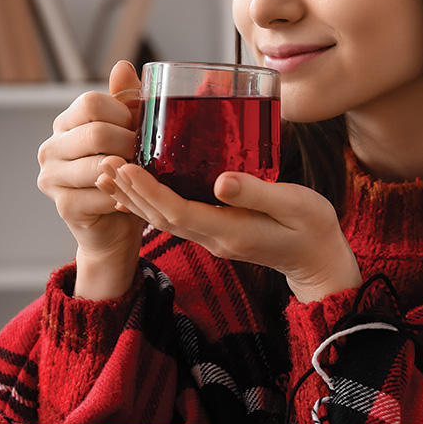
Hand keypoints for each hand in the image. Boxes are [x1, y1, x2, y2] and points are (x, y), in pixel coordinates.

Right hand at [37, 60, 143, 299]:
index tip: (141, 127)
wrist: (115, 227)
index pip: (92, 102)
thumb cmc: (124, 175)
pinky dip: (124, 196)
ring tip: (144, 175)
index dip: (124, 113)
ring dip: (128, 170)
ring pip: (99, 165)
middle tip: (147, 155)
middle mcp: (51, 148)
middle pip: (95, 132)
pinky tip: (134, 198)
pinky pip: (102, 195)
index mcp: (65, 124)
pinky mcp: (64, 206)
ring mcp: (52, 178)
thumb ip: (124, 101)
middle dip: (129, 143)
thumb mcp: (127, 133)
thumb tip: (123, 66)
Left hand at [103, 160, 360, 302]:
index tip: (125, 167)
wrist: (320, 260)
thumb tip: (221, 181)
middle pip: (160, 217)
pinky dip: (152, 201)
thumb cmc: (312, 228)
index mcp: (230, 231)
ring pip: (163, 219)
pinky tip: (137, 188)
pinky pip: (174, 217)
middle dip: (129, 192)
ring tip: (108, 174)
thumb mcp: (294, 205)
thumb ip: (258, 193)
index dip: (148, 191)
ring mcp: (213, 237)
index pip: (177, 212)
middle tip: (103, 163)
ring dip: (134, 198)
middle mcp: (214, 237)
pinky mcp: (216, 231)